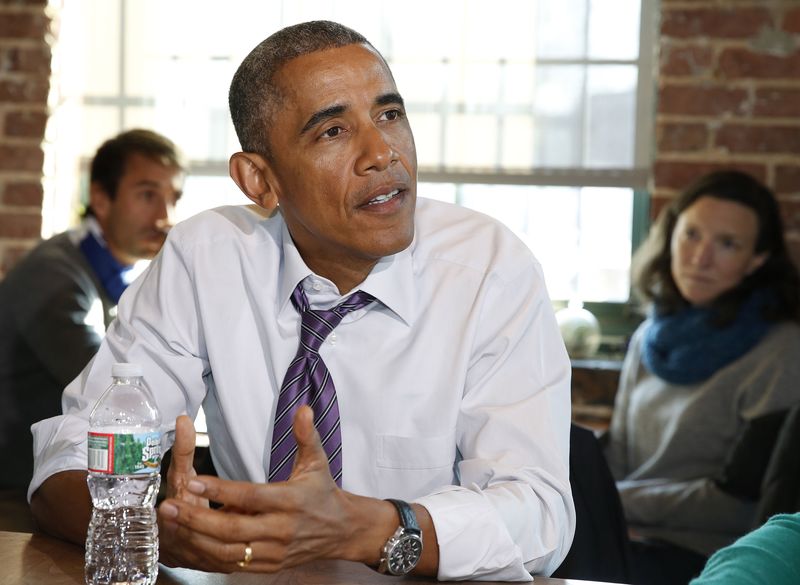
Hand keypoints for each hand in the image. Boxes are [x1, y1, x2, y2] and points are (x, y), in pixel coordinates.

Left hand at [155, 405, 384, 572]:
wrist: (342, 531)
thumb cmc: (323, 492)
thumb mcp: (317, 461)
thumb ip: (306, 435)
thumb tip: (303, 408)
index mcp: (291, 501)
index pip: (251, 496)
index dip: (222, 491)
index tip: (195, 482)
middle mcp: (281, 529)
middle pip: (233, 528)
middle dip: (197, 519)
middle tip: (169, 506)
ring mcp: (274, 551)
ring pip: (229, 551)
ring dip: (197, 539)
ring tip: (173, 523)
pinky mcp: (269, 566)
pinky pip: (235, 565)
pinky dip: (210, 556)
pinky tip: (191, 541)